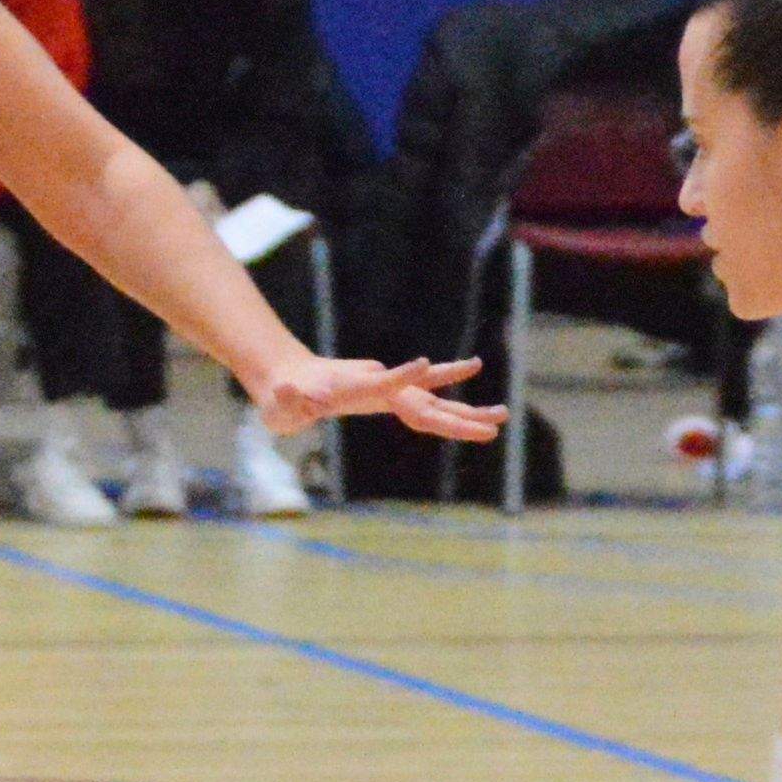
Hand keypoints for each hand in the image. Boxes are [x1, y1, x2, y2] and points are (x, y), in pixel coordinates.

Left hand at [248, 351, 510, 443]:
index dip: (401, 376)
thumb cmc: (281, 395)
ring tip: (503, 415)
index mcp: (355, 387)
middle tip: (496, 417)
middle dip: (458, 412)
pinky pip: (427, 402)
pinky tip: (478, 412)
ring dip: (467, 411)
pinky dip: (453, 403)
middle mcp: (379, 384)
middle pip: (424, 401)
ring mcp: (388, 389)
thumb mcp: (278, 403)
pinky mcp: (390, 396)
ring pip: (434, 402)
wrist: (289, 376)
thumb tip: (286, 394)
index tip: (425, 363)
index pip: (383, 383)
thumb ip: (286, 400)